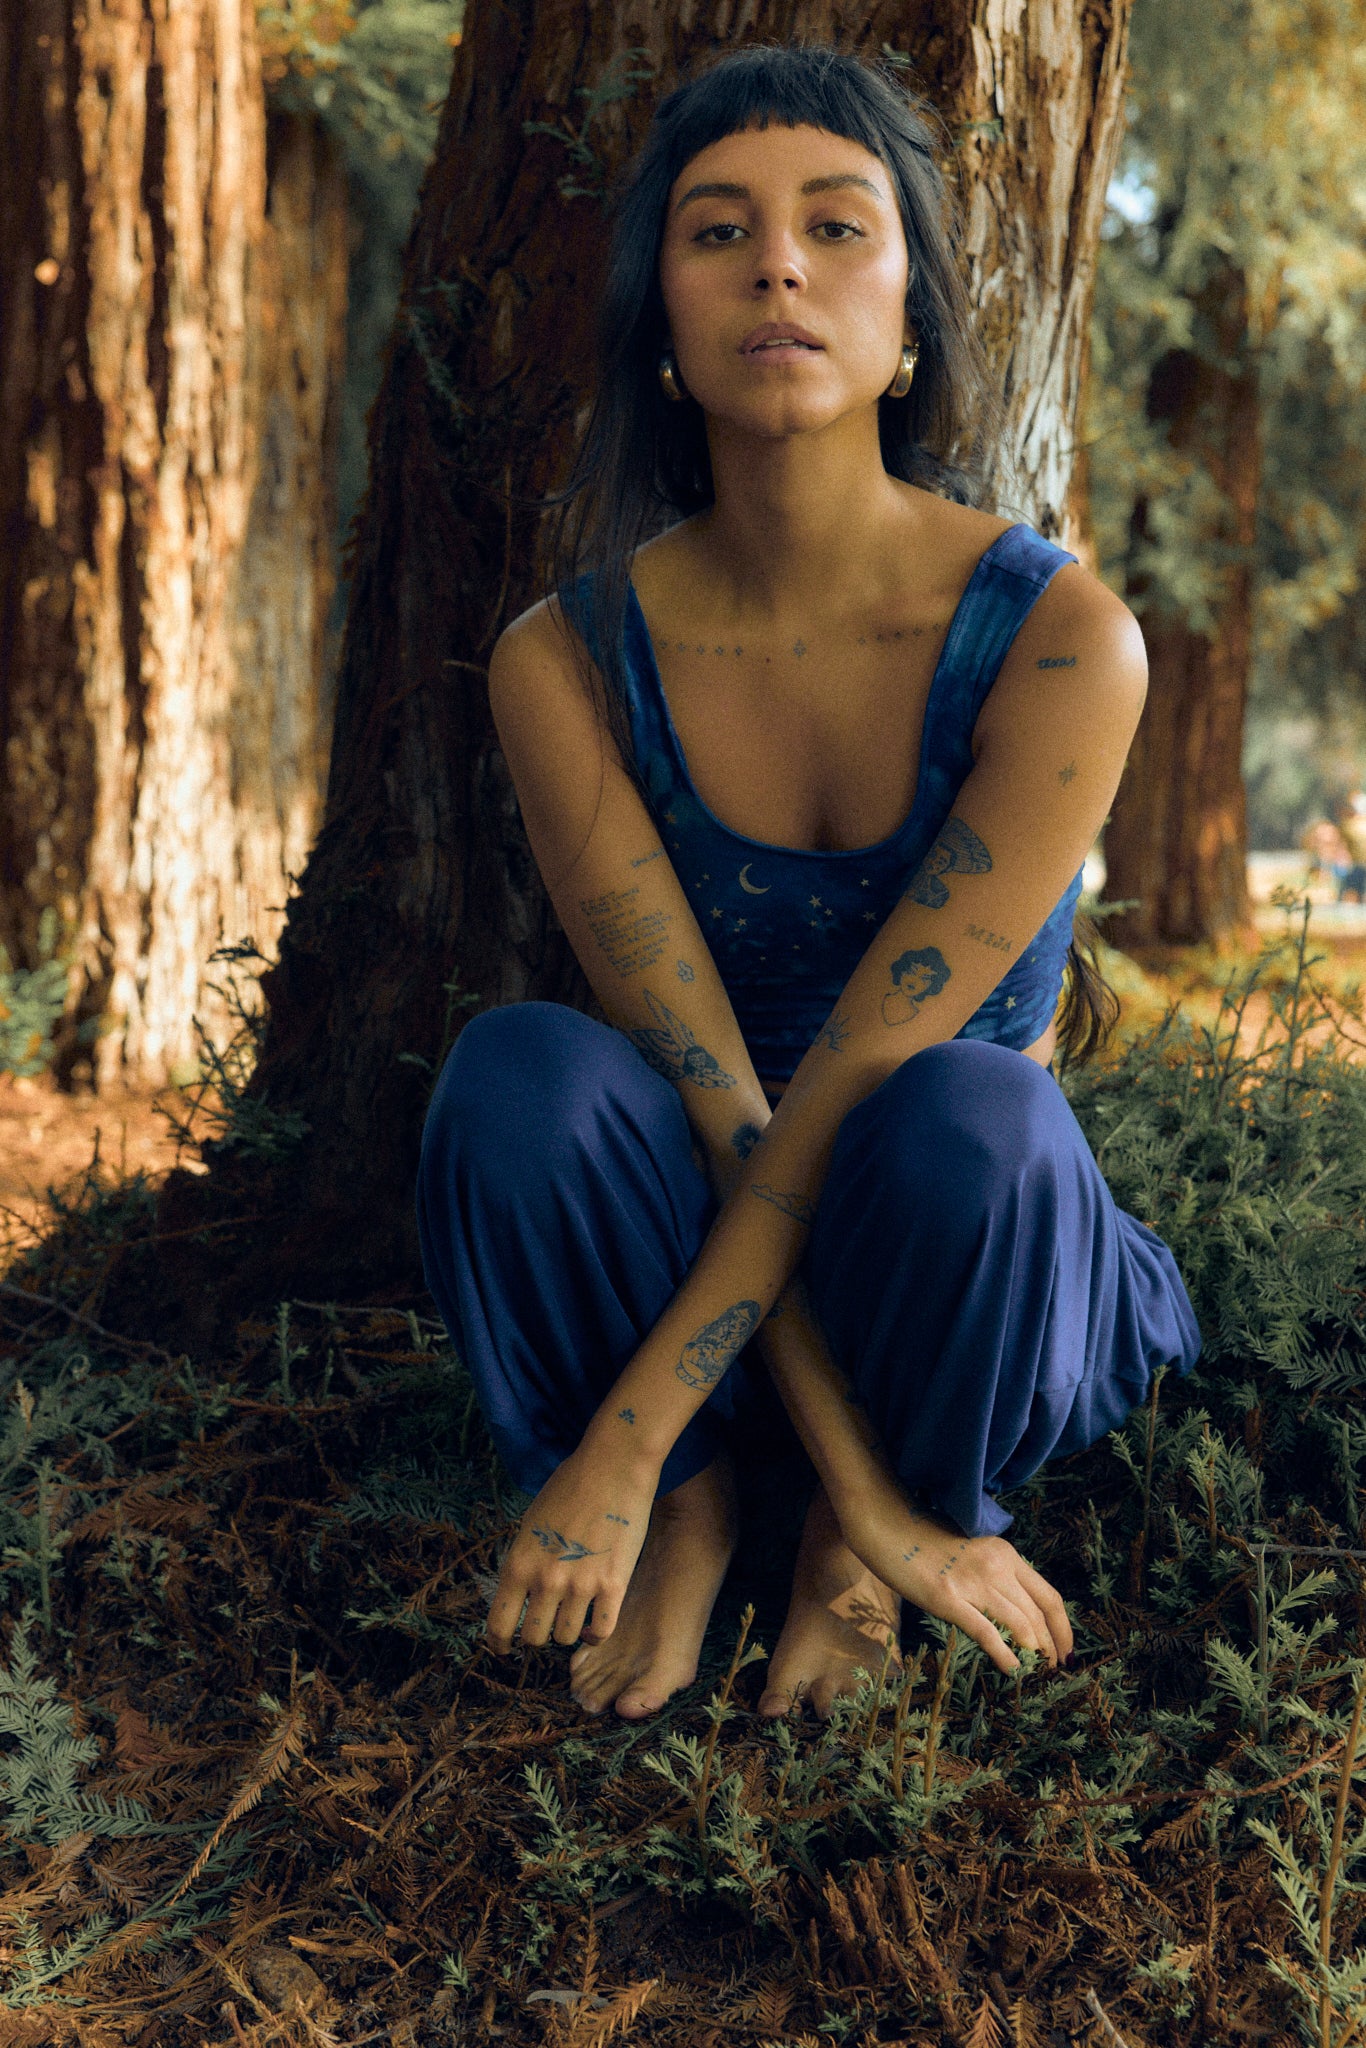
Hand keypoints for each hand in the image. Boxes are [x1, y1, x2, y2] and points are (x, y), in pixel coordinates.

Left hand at [485, 1440, 658, 1653]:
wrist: (612, 1467)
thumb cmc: (570, 1486)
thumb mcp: (531, 1523)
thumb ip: (525, 1561)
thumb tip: (522, 1593)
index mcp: (519, 1562)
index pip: (499, 1624)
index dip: (498, 1643)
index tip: (502, 1648)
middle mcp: (546, 1579)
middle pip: (534, 1638)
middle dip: (537, 1635)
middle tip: (545, 1624)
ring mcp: (581, 1584)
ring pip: (566, 1637)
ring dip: (567, 1631)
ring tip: (573, 1615)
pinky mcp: (614, 1585)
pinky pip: (600, 1631)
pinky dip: (594, 1634)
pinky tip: (594, 1624)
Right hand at [834, 1467, 1071, 1674]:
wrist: (887, 1525)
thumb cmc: (925, 1540)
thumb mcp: (972, 1550)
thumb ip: (995, 1573)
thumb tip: (1014, 1609)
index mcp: (1005, 1553)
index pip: (1049, 1596)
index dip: (1063, 1628)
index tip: (1065, 1651)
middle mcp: (997, 1566)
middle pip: (1039, 1615)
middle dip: (1052, 1648)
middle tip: (1052, 1670)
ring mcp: (973, 1582)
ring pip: (1021, 1625)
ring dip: (1034, 1654)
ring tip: (1037, 1674)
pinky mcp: (948, 1598)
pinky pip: (986, 1632)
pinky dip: (1004, 1655)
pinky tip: (1011, 1669)